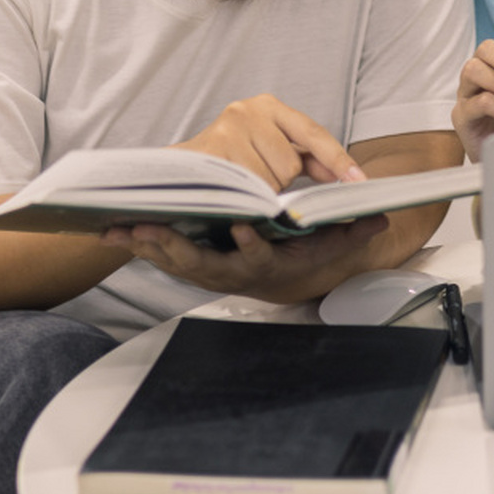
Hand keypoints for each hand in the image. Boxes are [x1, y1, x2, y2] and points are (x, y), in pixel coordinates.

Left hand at [100, 216, 389, 303]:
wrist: (273, 275)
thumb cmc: (298, 255)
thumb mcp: (328, 246)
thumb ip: (351, 232)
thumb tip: (381, 218)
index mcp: (264, 264)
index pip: (257, 256)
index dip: (249, 245)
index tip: (242, 227)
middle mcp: (232, 272)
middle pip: (201, 265)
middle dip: (175, 250)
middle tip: (154, 231)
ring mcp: (206, 271)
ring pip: (172, 262)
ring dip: (148, 247)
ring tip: (124, 228)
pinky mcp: (186, 264)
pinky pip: (158, 255)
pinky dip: (136, 244)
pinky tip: (112, 229)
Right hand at [175, 94, 365, 190]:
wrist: (176, 171)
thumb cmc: (230, 159)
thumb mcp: (269, 150)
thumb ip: (306, 158)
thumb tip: (344, 175)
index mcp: (269, 106)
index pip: (313, 133)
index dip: (338, 159)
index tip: (361, 181)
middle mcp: (249, 110)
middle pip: (290, 164)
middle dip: (278, 181)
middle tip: (253, 177)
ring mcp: (228, 128)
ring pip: (268, 179)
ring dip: (259, 191)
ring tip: (239, 183)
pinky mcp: (211, 149)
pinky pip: (246, 187)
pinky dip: (244, 197)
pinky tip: (232, 191)